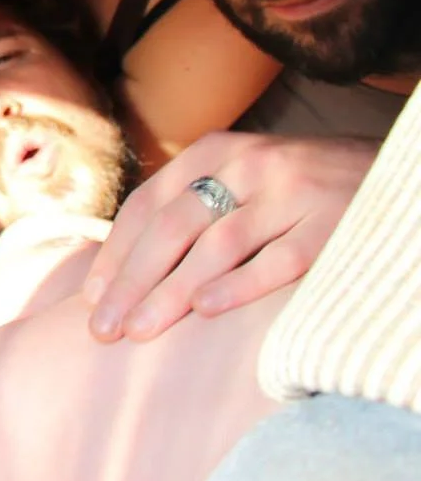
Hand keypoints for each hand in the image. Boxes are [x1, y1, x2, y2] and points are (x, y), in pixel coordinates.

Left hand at [83, 131, 375, 341]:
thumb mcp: (243, 173)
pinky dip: (239, 285)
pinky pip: (278, 259)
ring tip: (140, 330)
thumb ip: (194, 201)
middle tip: (104, 328)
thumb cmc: (302, 183)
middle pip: (172, 227)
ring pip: (216, 246)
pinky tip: (206, 311)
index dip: (116, 252)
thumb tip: (126, 261)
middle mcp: (248, 165)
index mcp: (215, 149)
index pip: (149, 204)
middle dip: (131, 281)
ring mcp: (292, 193)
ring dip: (170, 292)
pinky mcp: (333, 224)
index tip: (91, 297)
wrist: (393, 171)